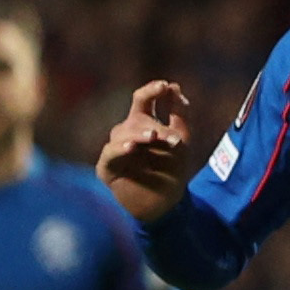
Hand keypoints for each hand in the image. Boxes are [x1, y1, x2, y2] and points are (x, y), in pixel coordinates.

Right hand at [99, 81, 207, 219]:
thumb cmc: (172, 171)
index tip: (165, 86)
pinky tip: (131, 147)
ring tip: (154, 138)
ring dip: (140, 135)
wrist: (165, 204)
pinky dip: (121, 148)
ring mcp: (116, 149)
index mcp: (144, 124)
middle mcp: (127, 133)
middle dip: (154, 126)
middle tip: (172, 138)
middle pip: (136, 118)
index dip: (152, 90)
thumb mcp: (182, 141)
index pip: (143, 100)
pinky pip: (110, 153)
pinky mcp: (107, 167)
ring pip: (123, 133)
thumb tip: (175, 88)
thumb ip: (180, 115)